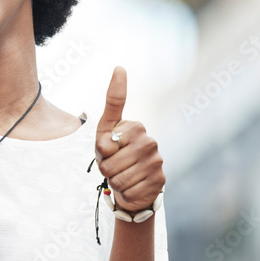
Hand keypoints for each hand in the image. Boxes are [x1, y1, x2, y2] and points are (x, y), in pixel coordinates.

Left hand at [94, 66, 165, 212]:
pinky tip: (132, 186)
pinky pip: (129, 192)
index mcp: (135, 127)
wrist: (131, 182)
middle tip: (113, 166)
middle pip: (109, 163)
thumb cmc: (114, 153)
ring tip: (122, 175)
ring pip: (118, 179)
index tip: (108, 149)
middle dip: (105, 168)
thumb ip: (111, 107)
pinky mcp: (159, 181)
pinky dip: (125, 193)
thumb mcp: (104, 130)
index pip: (104, 144)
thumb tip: (120, 67)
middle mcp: (149, 142)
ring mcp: (156, 162)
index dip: (100, 151)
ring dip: (114, 181)